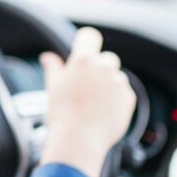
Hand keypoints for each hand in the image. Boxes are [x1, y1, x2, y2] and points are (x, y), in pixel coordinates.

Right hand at [38, 27, 135, 176]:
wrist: (79, 141)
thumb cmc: (62, 114)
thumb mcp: (53, 87)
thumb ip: (53, 68)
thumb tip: (48, 57)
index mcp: (83, 61)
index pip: (90, 36)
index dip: (87, 42)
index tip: (84, 51)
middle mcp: (103, 67)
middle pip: (106, 58)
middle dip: (98, 68)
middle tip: (86, 87)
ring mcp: (117, 82)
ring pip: (116, 76)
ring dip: (108, 84)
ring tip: (94, 103)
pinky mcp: (128, 98)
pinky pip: (124, 92)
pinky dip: (116, 99)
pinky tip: (103, 111)